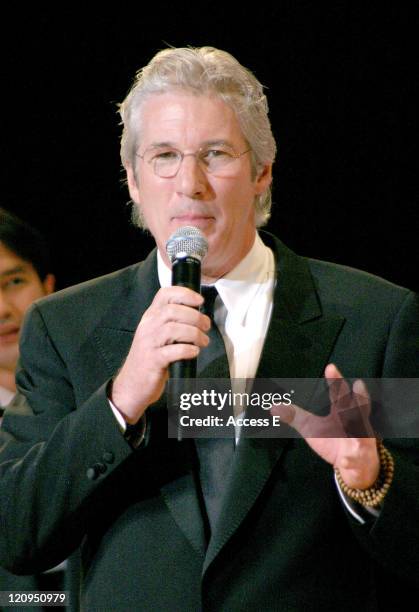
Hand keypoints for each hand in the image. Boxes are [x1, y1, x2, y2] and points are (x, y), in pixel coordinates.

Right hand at [111, 286, 209, 423]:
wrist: (131, 385)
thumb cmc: (150, 359)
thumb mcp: (156, 334)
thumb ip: (172, 322)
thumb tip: (199, 316)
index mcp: (150, 317)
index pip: (164, 294)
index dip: (185, 293)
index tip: (200, 301)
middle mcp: (148, 327)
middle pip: (173, 310)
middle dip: (195, 317)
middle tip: (206, 326)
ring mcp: (149, 343)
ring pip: (174, 329)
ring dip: (195, 334)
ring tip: (203, 342)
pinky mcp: (153, 361)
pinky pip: (174, 351)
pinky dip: (188, 350)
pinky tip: (194, 352)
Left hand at [271, 364, 379, 488]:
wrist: (353, 464)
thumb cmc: (333, 440)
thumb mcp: (311, 427)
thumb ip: (295, 416)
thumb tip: (273, 407)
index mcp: (341, 411)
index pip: (338, 393)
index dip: (335, 380)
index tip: (330, 367)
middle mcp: (354, 422)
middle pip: (356, 408)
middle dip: (357, 397)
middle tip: (358, 383)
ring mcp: (359, 440)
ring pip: (362, 432)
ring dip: (359, 426)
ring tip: (354, 420)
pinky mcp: (359, 458)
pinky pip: (355, 459)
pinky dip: (351, 460)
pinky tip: (344, 461)